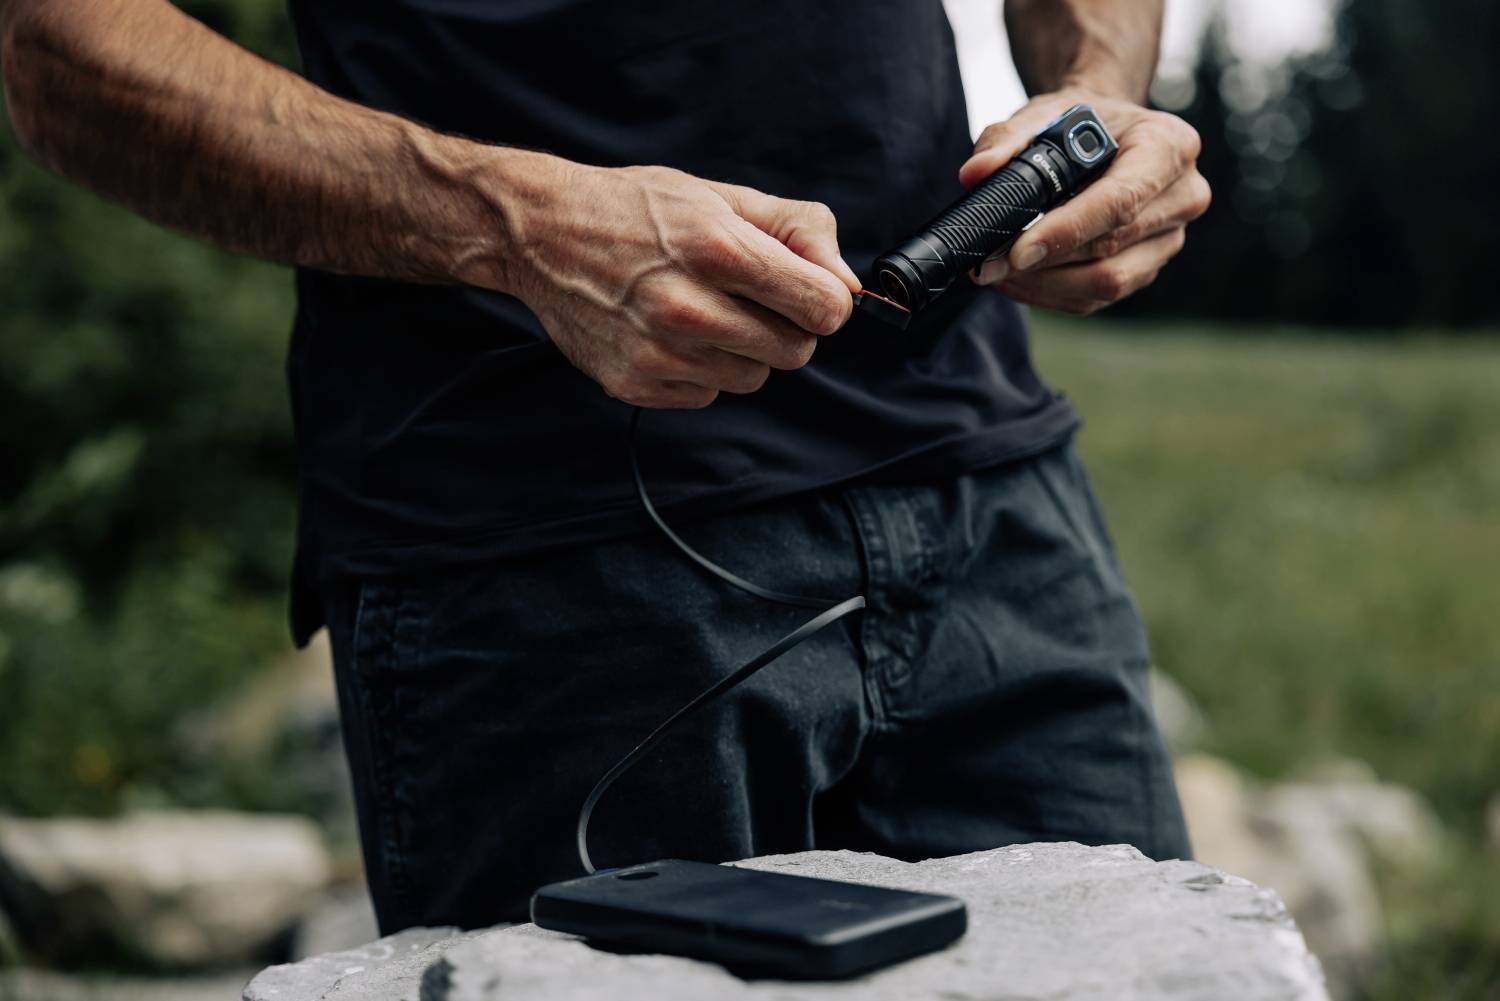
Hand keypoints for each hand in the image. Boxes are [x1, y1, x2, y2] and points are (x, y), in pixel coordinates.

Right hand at [500, 158, 859, 408]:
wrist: (541, 234)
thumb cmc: (639, 209)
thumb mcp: (722, 196)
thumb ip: (799, 230)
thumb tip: (849, 286)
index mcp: (717, 248)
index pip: (823, 307)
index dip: (826, 301)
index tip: (808, 292)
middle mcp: (687, 308)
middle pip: (795, 352)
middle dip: (787, 327)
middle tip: (751, 298)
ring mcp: (658, 353)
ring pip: (753, 379)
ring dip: (742, 351)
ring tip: (703, 311)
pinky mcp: (635, 385)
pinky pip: (708, 395)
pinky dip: (701, 371)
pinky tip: (669, 333)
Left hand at [960, 90, 1210, 314]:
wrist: (1106, 134)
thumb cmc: (1078, 123)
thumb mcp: (1043, 114)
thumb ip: (1006, 139)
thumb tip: (974, 174)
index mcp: (1169, 147)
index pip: (1119, 202)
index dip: (1066, 232)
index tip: (1017, 251)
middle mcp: (1183, 196)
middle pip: (1110, 248)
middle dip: (1044, 263)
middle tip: (988, 265)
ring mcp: (1169, 238)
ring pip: (1106, 282)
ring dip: (1045, 285)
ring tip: (997, 273)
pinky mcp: (1147, 268)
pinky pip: (1098, 298)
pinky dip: (1052, 294)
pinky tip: (1018, 281)